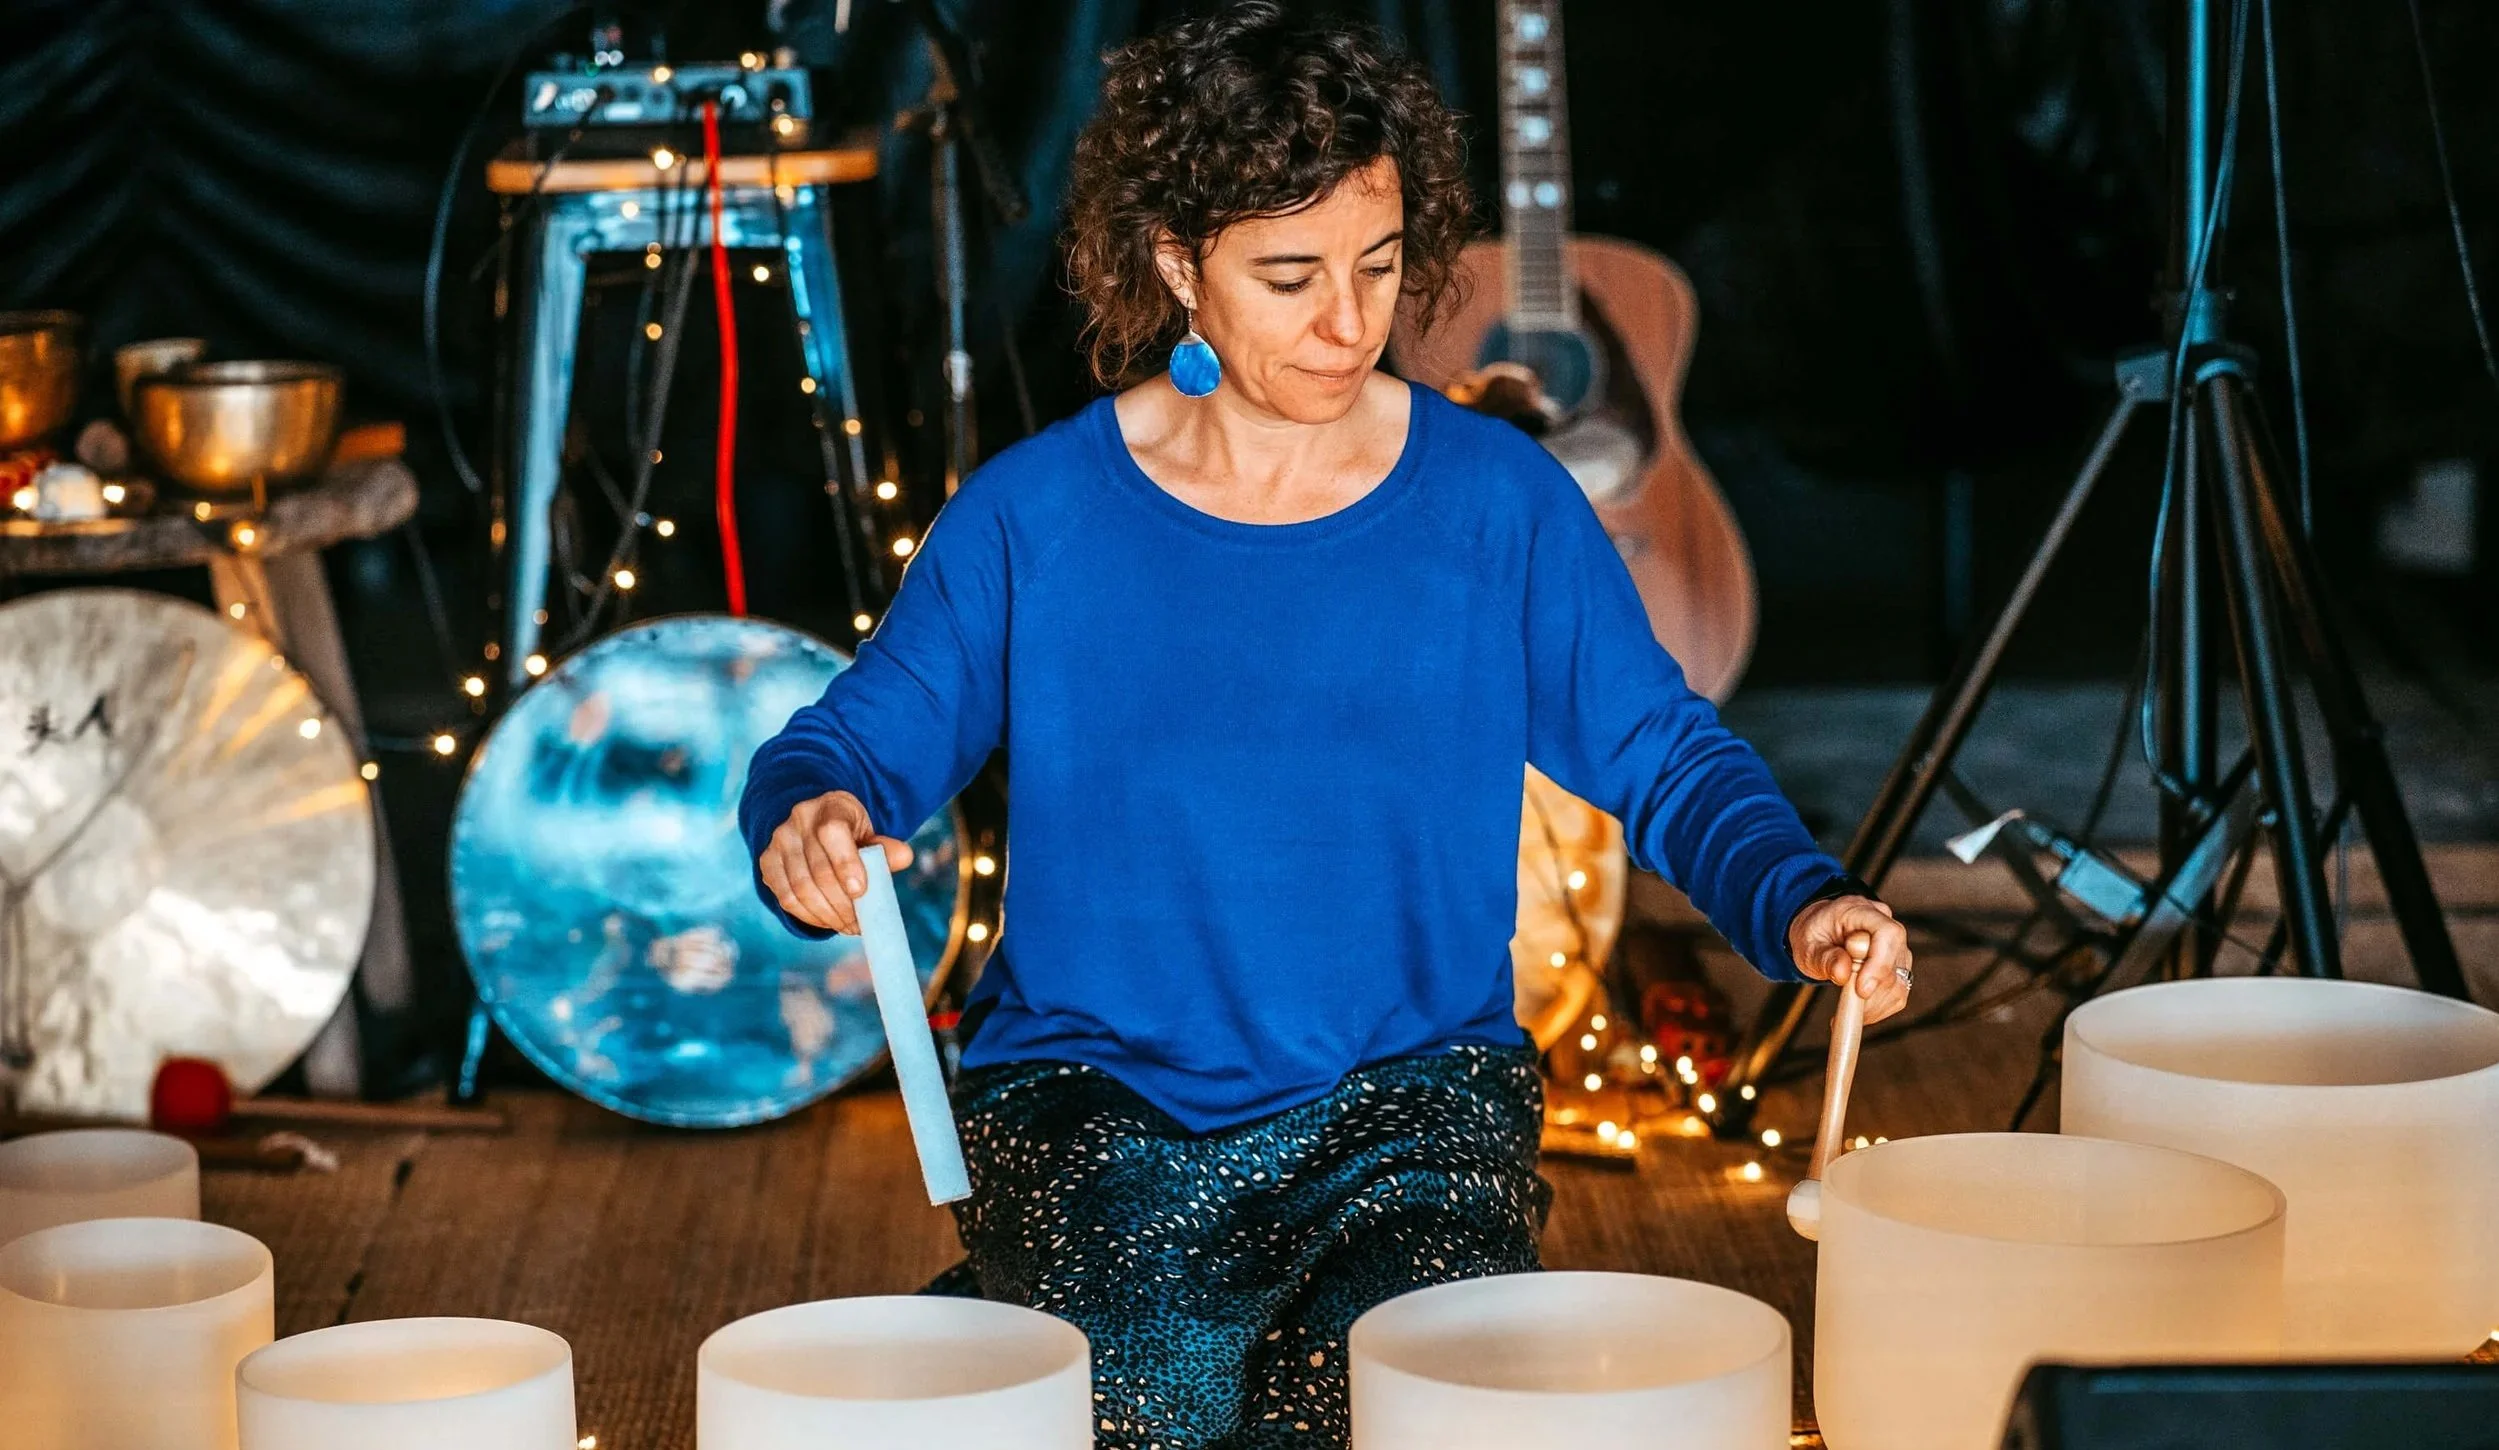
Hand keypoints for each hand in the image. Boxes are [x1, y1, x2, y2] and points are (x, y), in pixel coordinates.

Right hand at [757, 791, 916, 934]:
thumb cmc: (849, 832)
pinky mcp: (767, 862)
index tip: (860, 892)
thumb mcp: (869, 833)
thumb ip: (885, 848)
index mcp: (830, 807)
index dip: (846, 863)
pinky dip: (808, 916)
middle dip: (842, 904)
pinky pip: (786, 897)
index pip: (832, 832)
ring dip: (827, 915)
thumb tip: (904, 857)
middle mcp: (799, 821)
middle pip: (818, 870)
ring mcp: (779, 841)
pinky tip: (827, 921)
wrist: (813, 821)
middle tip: (860, 924)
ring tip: (847, 926)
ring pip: (800, 888)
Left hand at [1789, 894, 1911, 1024]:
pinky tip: (1858, 1009)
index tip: (1862, 990)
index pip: (1888, 933)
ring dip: (1873, 1005)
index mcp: (1861, 911)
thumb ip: (1824, 957)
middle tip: (1844, 1006)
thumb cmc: (1814, 934)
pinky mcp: (1898, 967)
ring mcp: (1896, 947)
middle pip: (1894, 962)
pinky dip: (1878, 1008)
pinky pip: (1897, 993)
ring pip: (1898, 982)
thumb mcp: (1807, 944)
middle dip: (1871, 992)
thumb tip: (1843, 973)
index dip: (1879, 964)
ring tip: (1846, 1010)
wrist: (1819, 932)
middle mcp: (1886, 925)